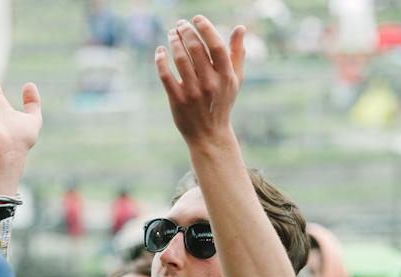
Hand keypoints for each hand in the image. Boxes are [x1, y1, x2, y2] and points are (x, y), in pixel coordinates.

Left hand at [155, 17, 244, 148]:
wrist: (209, 134)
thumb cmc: (222, 102)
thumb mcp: (235, 80)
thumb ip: (237, 53)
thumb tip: (240, 27)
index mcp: (226, 76)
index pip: (215, 45)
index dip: (205, 28)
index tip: (197, 18)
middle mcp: (210, 83)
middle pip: (196, 49)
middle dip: (186, 32)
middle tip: (180, 24)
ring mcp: (193, 93)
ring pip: (180, 60)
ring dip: (173, 42)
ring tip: (171, 33)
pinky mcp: (178, 101)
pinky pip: (166, 76)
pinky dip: (161, 60)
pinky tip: (160, 51)